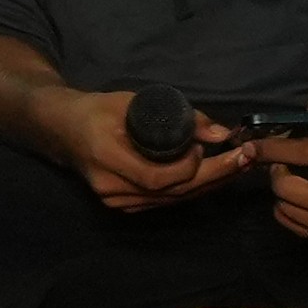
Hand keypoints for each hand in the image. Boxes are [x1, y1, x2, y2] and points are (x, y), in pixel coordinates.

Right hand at [32, 82, 264, 217]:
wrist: (62, 130)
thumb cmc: (96, 110)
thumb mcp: (134, 102)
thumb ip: (179, 116)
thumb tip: (221, 133)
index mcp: (105, 157)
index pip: (155, 177)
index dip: (187, 167)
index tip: (205, 146)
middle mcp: (110, 186)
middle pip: (171, 192)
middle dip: (214, 176)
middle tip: (244, 159)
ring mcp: (115, 200)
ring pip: (173, 200)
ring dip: (209, 184)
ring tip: (238, 166)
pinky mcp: (124, 205)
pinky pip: (166, 201)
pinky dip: (193, 188)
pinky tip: (213, 176)